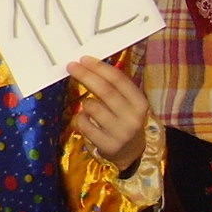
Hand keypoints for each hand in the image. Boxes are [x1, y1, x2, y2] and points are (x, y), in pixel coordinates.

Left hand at [67, 57, 149, 172]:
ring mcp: (121, 133)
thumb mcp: (128, 103)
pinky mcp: (107, 145)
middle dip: (86, 76)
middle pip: (105, 91)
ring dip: (86, 102)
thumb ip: (114, 87)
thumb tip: (89, 65)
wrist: (131, 152)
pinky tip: (87, 121)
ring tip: (91, 106)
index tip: (84, 59)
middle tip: (71, 66)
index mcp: (140, 103)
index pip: (119, 80)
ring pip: (91, 107)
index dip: (100, 68)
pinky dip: (80, 118)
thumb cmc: (124, 120)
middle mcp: (133, 118)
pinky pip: (83, 124)